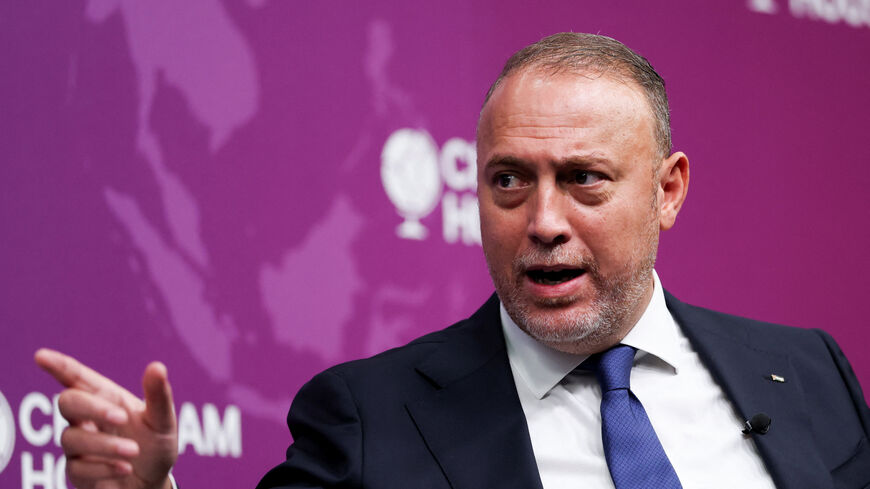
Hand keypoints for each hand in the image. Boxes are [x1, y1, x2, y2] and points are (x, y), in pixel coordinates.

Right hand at [35, 349, 177, 488]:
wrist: (154, 482)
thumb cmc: (155, 445)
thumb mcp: (162, 420)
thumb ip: (159, 396)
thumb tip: (157, 367)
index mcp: (107, 398)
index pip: (77, 378)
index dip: (59, 366)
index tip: (41, 356)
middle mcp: (87, 418)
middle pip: (68, 402)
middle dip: (92, 407)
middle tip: (120, 417)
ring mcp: (79, 444)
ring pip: (72, 437)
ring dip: (105, 445)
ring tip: (133, 452)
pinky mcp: (77, 470)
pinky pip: (78, 467)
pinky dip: (103, 467)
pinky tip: (125, 469)